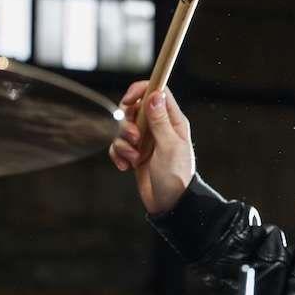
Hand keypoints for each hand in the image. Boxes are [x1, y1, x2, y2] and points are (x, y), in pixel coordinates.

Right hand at [109, 81, 195, 214]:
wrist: (169, 204)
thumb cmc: (176, 177)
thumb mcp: (169, 147)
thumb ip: (160, 121)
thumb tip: (155, 94)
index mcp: (172, 121)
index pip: (157, 91)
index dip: (140, 90)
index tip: (128, 101)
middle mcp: (159, 126)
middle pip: (135, 108)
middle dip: (128, 123)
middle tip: (134, 138)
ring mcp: (146, 139)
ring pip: (124, 127)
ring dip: (123, 142)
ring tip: (133, 158)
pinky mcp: (135, 152)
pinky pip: (118, 144)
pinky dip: (118, 154)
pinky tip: (125, 166)